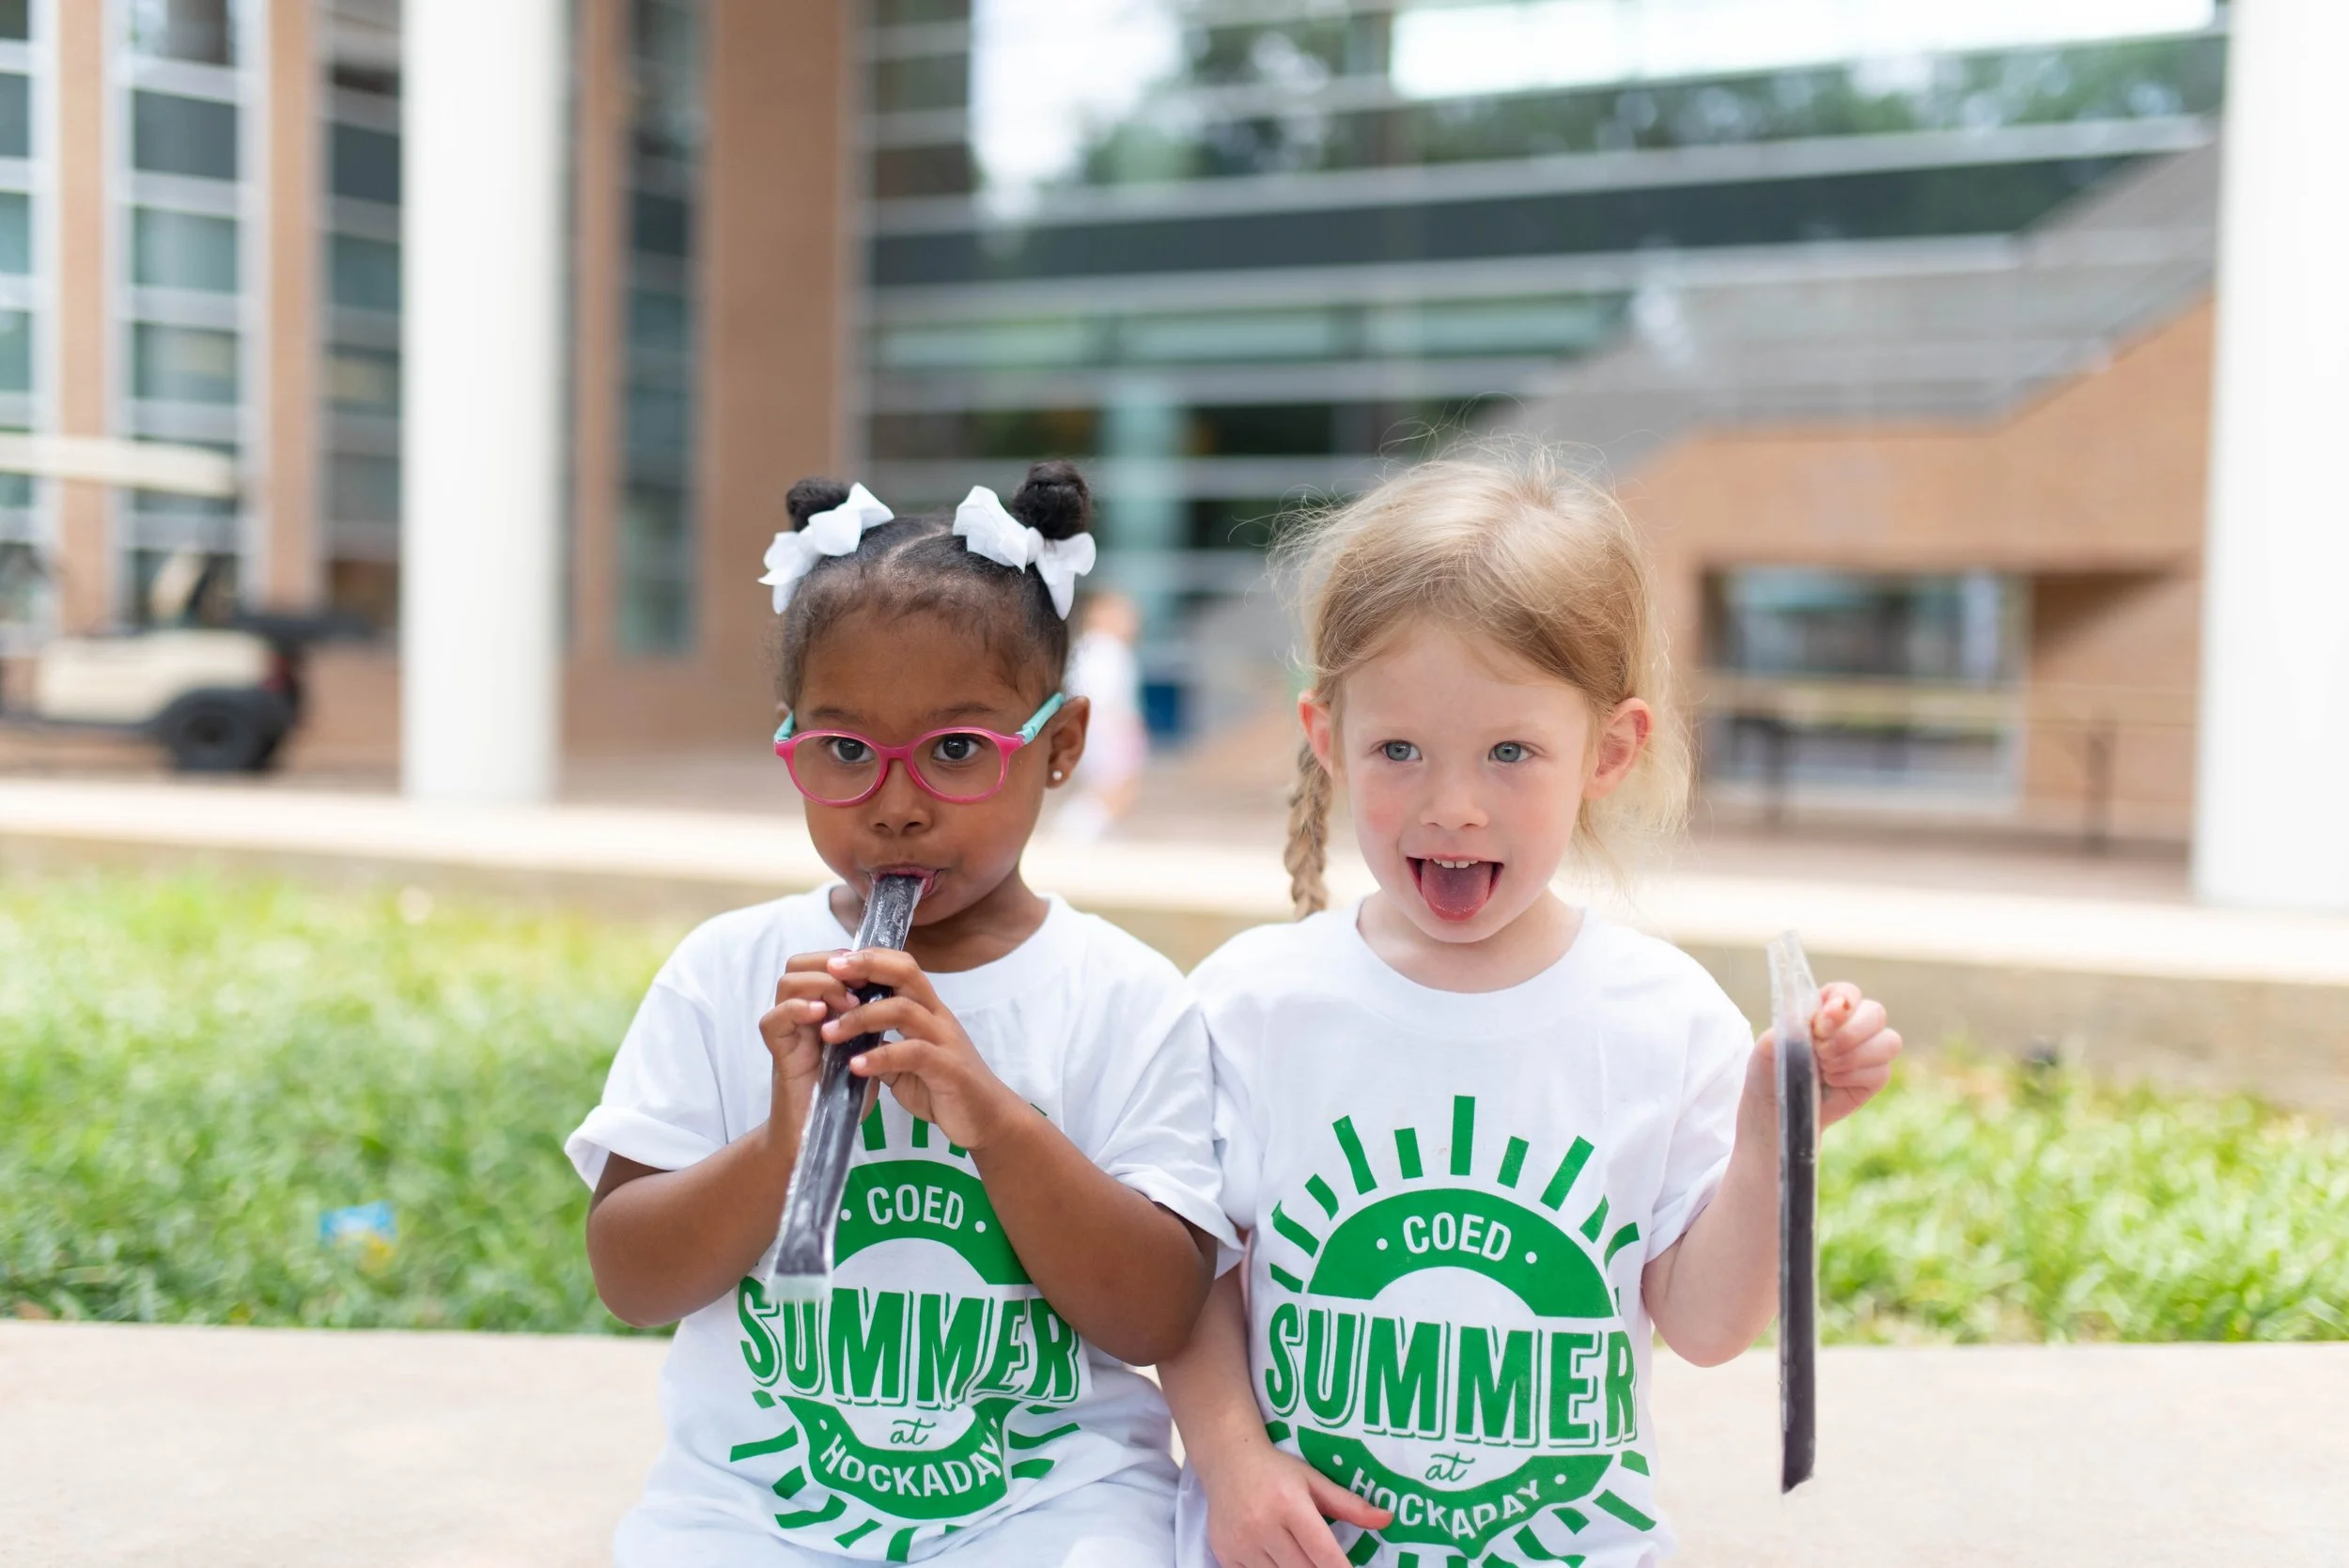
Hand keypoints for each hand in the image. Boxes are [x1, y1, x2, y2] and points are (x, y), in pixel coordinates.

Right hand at [757, 951, 865, 1160]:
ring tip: (847, 1002)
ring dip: (821, 984)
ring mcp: (788, 1032)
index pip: (824, 962)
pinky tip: (821, 1015)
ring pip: (787, 982)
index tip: (874, 969)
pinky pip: (773, 1020)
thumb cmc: (846, 1092)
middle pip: (800, 962)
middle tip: (860, 981)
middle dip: (832, 963)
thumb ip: (873, 1018)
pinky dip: (797, 1010)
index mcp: (822, 1007)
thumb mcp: (867, 1047)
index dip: (847, 957)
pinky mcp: (779, 1054)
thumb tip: (899, 986)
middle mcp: (801, 1014)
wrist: (819, 1136)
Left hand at [821, 949, 1024, 1152]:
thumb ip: (884, 1048)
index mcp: (929, 1011)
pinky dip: (879, 1057)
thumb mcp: (907, 1065)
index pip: (903, 968)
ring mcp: (945, 1041)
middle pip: (906, 974)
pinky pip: (912, 1053)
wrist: (988, 1119)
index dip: (871, 958)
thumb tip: (851, 1043)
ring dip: (861, 1018)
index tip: (835, 962)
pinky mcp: (948, 1068)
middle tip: (830, 973)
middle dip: (867, 967)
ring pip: (904, 1010)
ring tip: (829, 1032)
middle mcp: (938, 1017)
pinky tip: (855, 1066)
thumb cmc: (947, 1089)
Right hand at [1200, 1439, 1390, 1567]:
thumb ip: (1350, 1504)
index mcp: (1290, 1504)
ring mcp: (1241, 1543)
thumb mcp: (1314, 1480)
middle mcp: (1263, 1525)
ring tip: (1302, 1556)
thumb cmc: (1276, 1470)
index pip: (1324, 1554)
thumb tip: (1388, 1519)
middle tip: (1327, 1562)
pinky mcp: (1225, 1554)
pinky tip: (1277, 1558)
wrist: (1227, 1460)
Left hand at [1743, 980, 1902, 1139]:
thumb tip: (1813, 1020)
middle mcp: (1852, 1025)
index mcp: (1826, 1008)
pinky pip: (1882, 1071)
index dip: (1841, 1005)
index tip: (1820, 1025)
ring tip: (1825, 1069)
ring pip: (1889, 1041)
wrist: (1774, 1110)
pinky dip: (1855, 1077)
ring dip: (1853, 1056)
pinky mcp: (1873, 1078)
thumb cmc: (1770, 1071)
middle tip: (1820, 1051)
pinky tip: (1833, 1082)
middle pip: (1876, 1013)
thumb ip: (1791, 1027)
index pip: (1848, 992)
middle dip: (1848, 1033)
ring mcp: (1867, 1052)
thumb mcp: (1769, 1046)